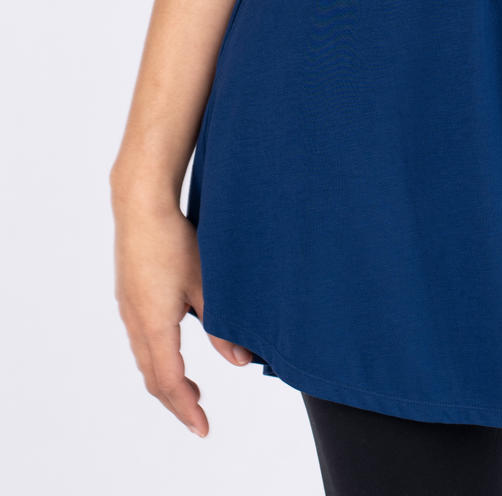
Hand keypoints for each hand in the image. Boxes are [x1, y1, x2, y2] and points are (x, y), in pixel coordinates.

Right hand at [111, 195, 253, 436]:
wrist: (141, 204)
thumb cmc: (175, 239)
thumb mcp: (207, 284)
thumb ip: (222, 328)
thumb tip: (241, 362)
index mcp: (154, 325)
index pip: (169, 382)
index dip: (186, 409)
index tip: (203, 427)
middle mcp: (135, 323)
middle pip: (152, 378)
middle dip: (176, 401)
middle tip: (199, 416)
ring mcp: (128, 309)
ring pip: (144, 360)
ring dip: (165, 380)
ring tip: (191, 391)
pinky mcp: (128, 295)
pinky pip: (139, 341)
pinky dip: (157, 359)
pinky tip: (171, 351)